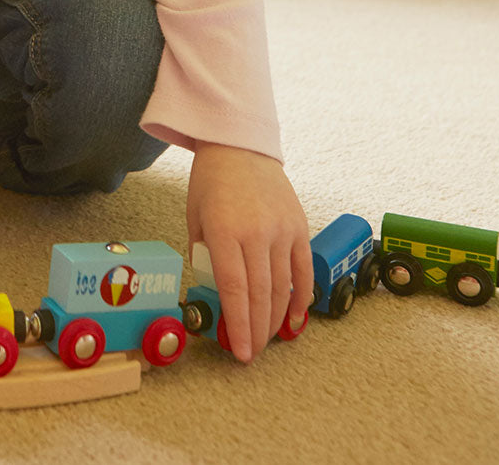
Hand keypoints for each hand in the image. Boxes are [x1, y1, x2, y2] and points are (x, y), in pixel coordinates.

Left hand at [186, 141, 311, 362]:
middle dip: (256, 331)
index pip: (234, 289)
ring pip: (283, 287)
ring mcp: (282, 229)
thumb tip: (213, 293)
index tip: (238, 352)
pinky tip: (293, 319)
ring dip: (275, 320)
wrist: (240, 145)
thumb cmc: (210, 182)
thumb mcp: (194, 217)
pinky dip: (300, 297)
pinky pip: (304, 270)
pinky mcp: (300, 226)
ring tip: (266, 341)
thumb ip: (203, 256)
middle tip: (250, 353)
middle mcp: (256, 231)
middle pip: (260, 295)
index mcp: (224, 229)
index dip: (238, 325)